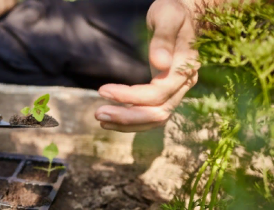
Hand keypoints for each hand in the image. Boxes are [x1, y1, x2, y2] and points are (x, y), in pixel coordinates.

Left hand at [95, 0, 199, 131]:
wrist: (182, 14)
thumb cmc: (173, 11)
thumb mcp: (167, 16)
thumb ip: (163, 39)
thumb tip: (161, 64)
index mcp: (184, 68)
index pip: (157, 94)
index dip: (129, 96)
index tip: (103, 90)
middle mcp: (183, 84)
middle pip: (157, 113)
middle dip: (127, 117)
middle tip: (98, 114)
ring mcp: (176, 91)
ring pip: (155, 118)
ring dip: (127, 123)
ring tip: (101, 120)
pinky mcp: (166, 93)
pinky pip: (151, 114)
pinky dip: (133, 120)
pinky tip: (113, 119)